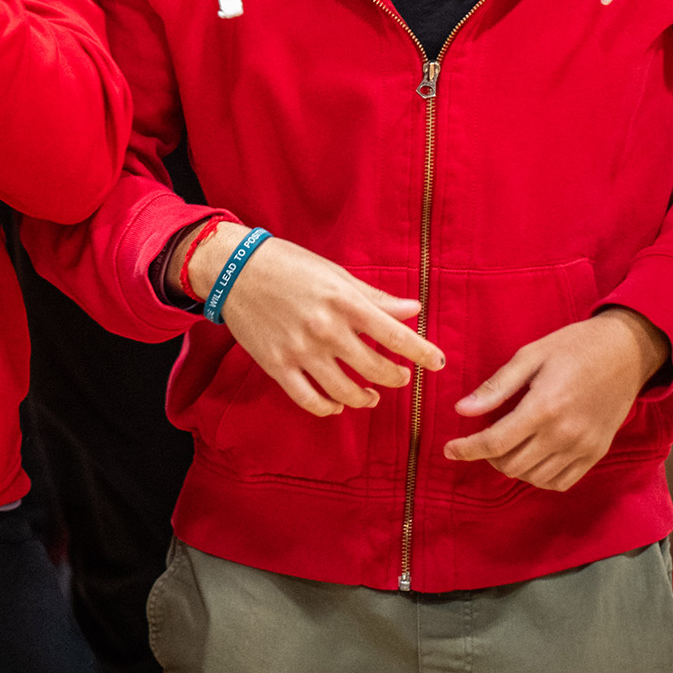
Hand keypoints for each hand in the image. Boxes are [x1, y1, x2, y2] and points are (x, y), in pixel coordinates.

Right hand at [195, 225, 443, 417]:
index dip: (423, 353)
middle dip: (397, 378)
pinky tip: (338, 403)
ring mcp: (300, 351)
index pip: (396, 335)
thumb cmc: (288, 265)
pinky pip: (310, 400)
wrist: (233, 269)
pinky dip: (329, 408)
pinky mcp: (277, 365)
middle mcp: (326, 329)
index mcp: (344, 301)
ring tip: (371, 395)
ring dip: (366, 398)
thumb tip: (414, 310)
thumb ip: (375, 297)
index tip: (438, 363)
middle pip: (376, 370)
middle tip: (401, 377)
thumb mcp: (335, 274)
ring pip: (346, 391)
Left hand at [446, 307, 667, 490]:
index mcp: (543, 407)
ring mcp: (583, 448)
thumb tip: (462, 410)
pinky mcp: (597, 454)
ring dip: (512, 466)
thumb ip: (496, 387)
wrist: (626, 352)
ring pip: (534, 477)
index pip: (495, 442)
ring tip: (506, 445)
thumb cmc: (574, 347)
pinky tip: (531, 457)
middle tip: (481, 439)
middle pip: (511, 464)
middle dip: (487, 456)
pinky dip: (539, 476)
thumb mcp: (530, 356)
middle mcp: (564, 434)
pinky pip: (561, 482)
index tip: (448, 450)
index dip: (467, 449)